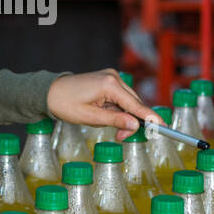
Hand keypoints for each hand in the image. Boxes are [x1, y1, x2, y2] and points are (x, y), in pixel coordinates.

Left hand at [46, 69, 162, 140]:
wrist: (50, 92)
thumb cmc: (65, 104)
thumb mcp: (90, 117)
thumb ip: (115, 121)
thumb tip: (135, 125)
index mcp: (109, 85)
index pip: (136, 105)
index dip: (150, 118)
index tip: (164, 127)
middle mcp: (113, 77)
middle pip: (134, 103)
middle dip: (131, 122)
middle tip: (120, 137)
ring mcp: (111, 77)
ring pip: (128, 101)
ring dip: (123, 116)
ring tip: (106, 124)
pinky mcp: (108, 80)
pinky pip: (120, 97)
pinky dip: (117, 109)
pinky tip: (104, 114)